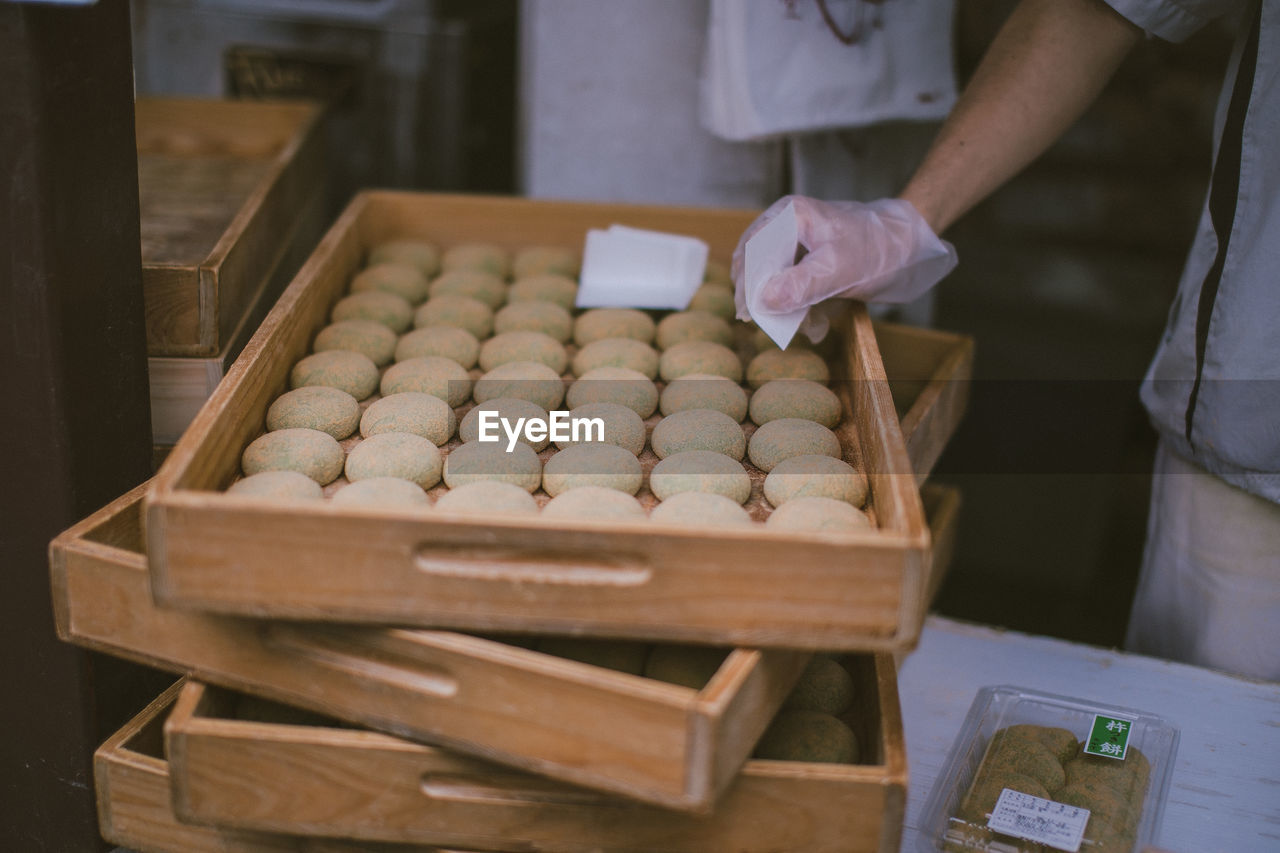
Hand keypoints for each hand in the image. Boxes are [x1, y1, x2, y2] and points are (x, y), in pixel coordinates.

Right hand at [732, 195, 956, 334]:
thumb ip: (799, 285)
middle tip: (758, 321)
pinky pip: (790, 278)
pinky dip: (792, 299)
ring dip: (775, 298)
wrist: (911, 246)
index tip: (747, 313)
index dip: (746, 282)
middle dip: (759, 292)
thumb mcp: (837, 270)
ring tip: (781, 322)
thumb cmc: (878, 250)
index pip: (752, 249)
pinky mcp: (810, 256)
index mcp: (790, 216)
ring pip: (772, 271)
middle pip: (757, 260)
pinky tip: (803, 319)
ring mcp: (799, 240)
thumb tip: (762, 302)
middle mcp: (789, 223)